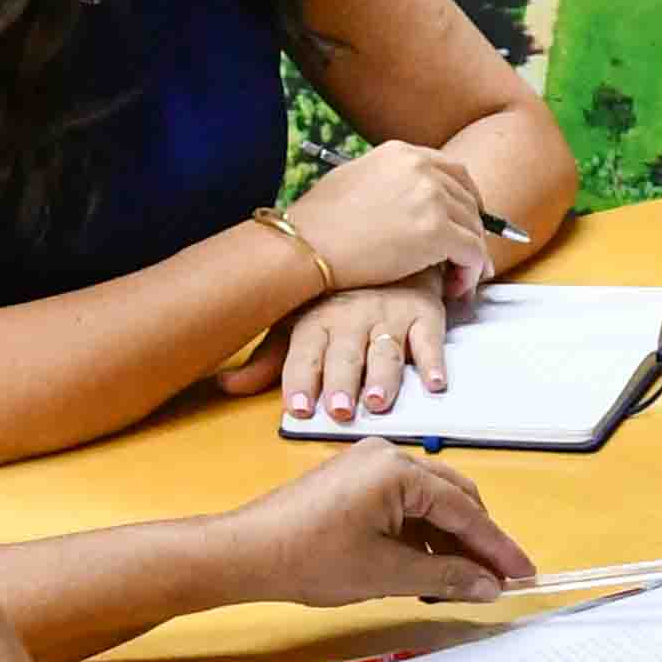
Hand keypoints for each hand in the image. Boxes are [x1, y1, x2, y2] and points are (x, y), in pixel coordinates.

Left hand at [219, 445, 533, 608]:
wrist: (245, 552)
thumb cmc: (308, 558)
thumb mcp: (387, 574)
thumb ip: (446, 575)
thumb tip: (488, 585)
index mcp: (398, 470)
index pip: (466, 511)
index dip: (497, 548)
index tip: (523, 574)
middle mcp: (387, 455)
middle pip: (454, 497)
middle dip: (477, 540)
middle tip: (496, 579)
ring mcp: (368, 463)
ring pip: (430, 501)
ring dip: (447, 540)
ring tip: (455, 583)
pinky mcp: (354, 479)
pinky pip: (404, 502)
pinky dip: (420, 533)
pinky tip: (423, 566)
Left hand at [223, 270, 460, 423]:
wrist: (388, 251)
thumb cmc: (337, 296)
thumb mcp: (297, 322)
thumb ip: (268, 359)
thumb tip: (226, 386)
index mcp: (316, 319)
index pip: (305, 354)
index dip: (301, 381)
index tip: (298, 409)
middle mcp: (351, 316)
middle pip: (346, 355)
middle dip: (342, 382)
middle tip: (340, 409)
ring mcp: (389, 314)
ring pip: (386, 350)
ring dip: (384, 377)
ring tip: (379, 400)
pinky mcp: (424, 313)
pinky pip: (430, 339)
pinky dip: (434, 361)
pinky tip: (435, 382)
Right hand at [283, 143, 500, 303]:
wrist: (304, 246)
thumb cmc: (318, 223)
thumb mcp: (355, 180)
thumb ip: (391, 184)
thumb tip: (412, 206)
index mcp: (402, 153)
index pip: (453, 172)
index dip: (465, 201)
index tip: (463, 225)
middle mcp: (422, 168)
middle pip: (469, 199)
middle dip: (472, 230)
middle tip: (464, 258)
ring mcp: (431, 198)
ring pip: (474, 228)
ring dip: (470, 256)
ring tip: (456, 280)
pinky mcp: (436, 231)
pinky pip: (473, 253)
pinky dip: (471, 272)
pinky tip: (456, 287)